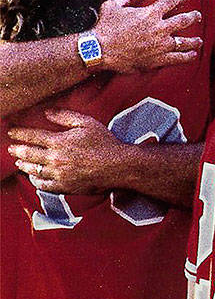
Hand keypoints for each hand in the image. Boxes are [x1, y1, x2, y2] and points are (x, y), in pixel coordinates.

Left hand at [8, 110, 123, 193]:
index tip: (11, 132)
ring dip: (23, 164)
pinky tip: (33, 176)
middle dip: (17, 150)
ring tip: (19, 161)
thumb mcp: (87, 123)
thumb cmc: (105, 142)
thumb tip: (47, 112)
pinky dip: (35, 180)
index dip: (19, 133)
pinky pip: (43, 184)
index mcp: (59, 141)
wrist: (119, 165)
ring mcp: (59, 174)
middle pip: (28, 153)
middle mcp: (55, 158)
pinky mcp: (64, 186)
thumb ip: (65, 116)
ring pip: (33, 169)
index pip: (32, 136)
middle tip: (11, 148)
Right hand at [94, 0, 201, 73]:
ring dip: (194, 41)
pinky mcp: (158, 59)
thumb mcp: (110, 7)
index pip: (170, 2)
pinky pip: (177, 58)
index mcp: (150, 13)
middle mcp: (159, 28)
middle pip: (183, 20)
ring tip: (199, 40)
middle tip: (198, 16)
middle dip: (193, 17)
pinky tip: (193, 55)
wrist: (101, 50)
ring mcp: (160, 44)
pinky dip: (187, 57)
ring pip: (184, 41)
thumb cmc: (105, 27)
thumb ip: (121, 0)